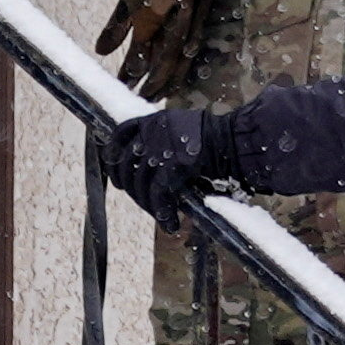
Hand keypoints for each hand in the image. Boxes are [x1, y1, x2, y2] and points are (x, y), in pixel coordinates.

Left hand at [104, 107, 228, 218]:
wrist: (232, 141)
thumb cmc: (213, 139)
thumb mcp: (182, 131)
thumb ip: (164, 141)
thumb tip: (150, 165)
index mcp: (153, 120)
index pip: (120, 135)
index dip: (112, 156)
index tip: (117, 175)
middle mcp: (152, 132)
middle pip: (125, 163)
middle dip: (128, 186)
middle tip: (139, 199)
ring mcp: (160, 148)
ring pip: (140, 182)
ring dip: (146, 204)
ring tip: (159, 215)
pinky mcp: (172, 165)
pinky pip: (158, 194)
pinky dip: (162, 211)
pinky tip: (170, 224)